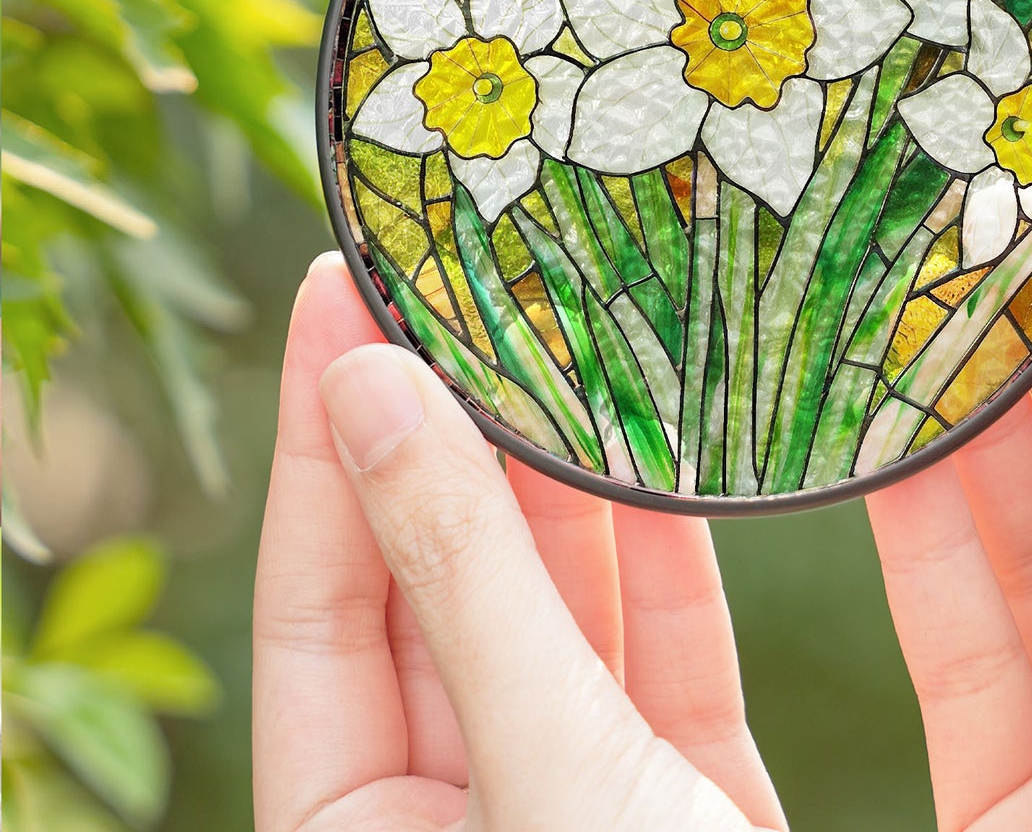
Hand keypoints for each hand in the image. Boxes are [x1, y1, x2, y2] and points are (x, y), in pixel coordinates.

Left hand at [252, 256, 786, 830]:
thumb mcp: (548, 761)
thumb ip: (465, 579)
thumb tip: (370, 386)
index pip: (311, 600)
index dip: (319, 435)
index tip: (338, 285)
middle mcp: (460, 808)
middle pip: (435, 586)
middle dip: (454, 437)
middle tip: (459, 283)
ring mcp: (577, 788)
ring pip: (553, 605)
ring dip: (565, 482)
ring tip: (563, 333)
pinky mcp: (688, 783)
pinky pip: (664, 641)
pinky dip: (667, 548)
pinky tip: (667, 445)